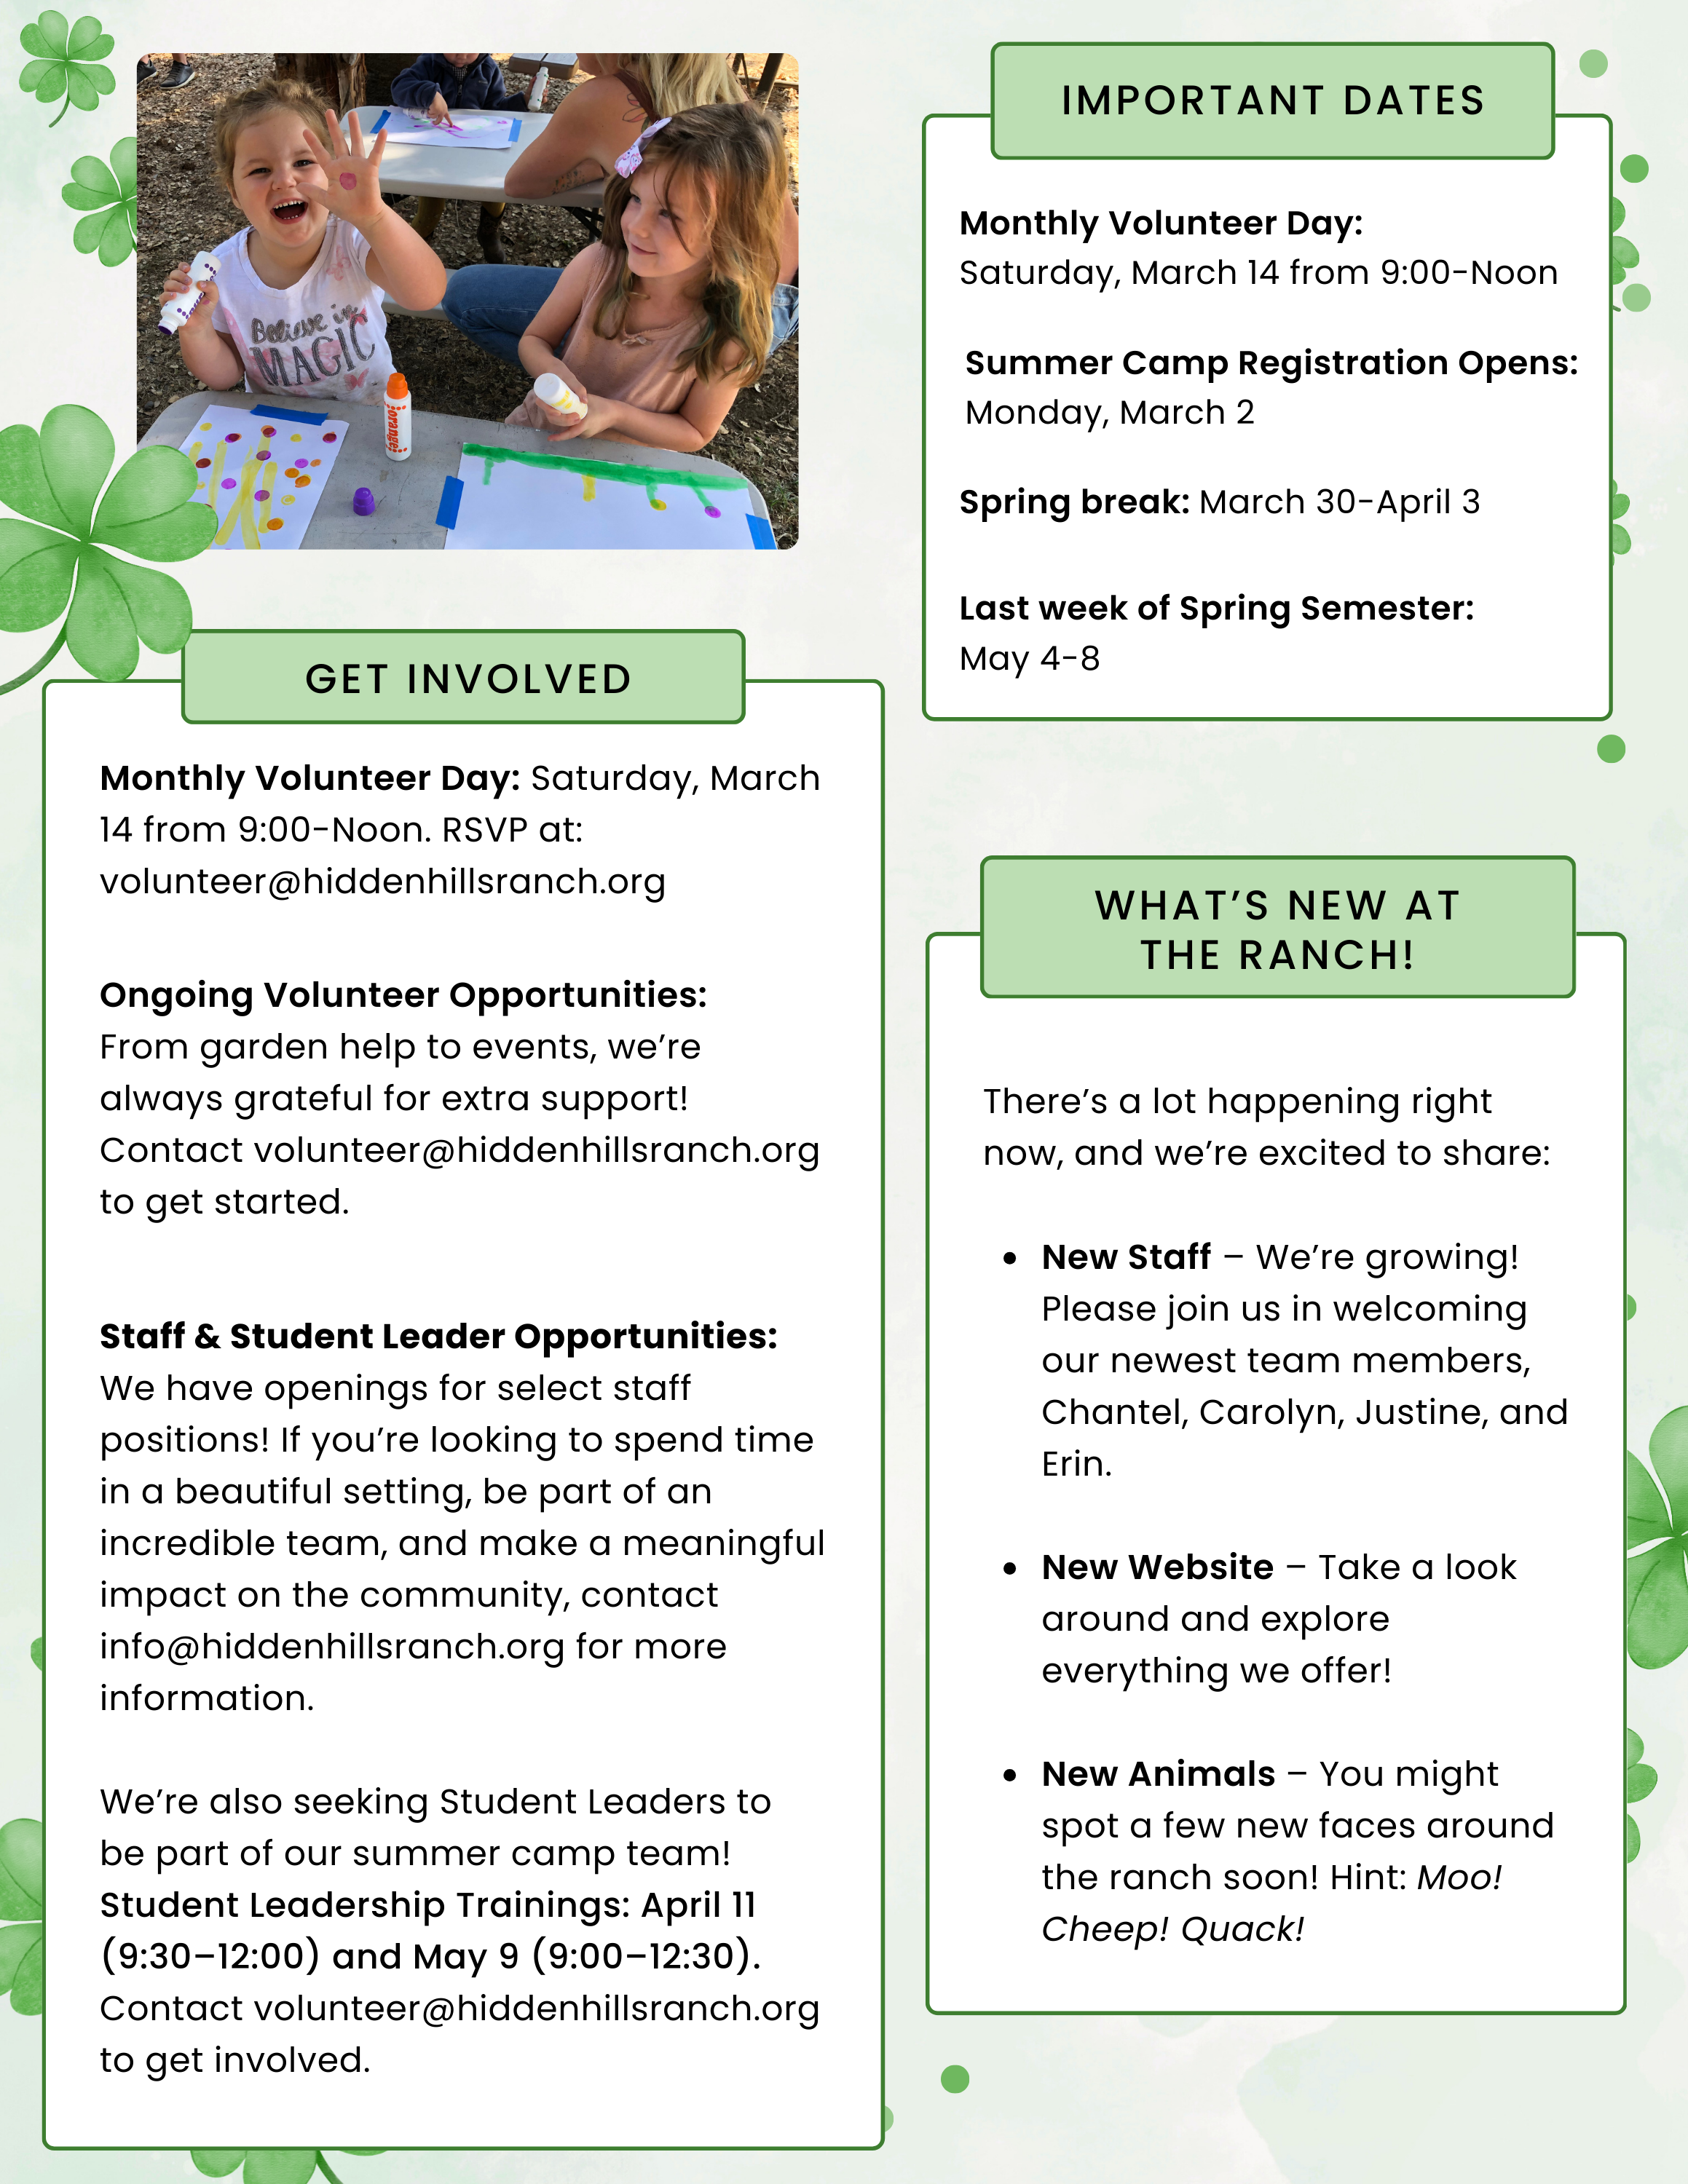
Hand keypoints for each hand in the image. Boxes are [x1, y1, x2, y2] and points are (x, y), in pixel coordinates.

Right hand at [161, 260, 217, 319]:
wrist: (200, 323)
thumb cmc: (205, 307)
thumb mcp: (213, 297)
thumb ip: (212, 288)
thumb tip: (200, 283)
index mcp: (187, 280)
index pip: (182, 268)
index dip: (183, 266)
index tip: (188, 269)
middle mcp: (178, 284)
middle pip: (174, 274)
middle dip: (180, 275)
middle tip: (189, 282)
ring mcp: (171, 293)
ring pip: (168, 284)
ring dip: (176, 285)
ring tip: (186, 291)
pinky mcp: (167, 304)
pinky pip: (163, 297)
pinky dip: (167, 295)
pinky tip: (174, 296)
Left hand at [299, 109, 389, 234]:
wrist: (364, 216)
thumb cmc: (347, 208)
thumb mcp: (327, 200)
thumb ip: (314, 192)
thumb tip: (298, 186)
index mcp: (333, 170)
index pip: (321, 154)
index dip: (313, 143)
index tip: (304, 131)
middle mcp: (345, 164)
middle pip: (338, 141)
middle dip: (333, 126)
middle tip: (328, 111)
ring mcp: (358, 165)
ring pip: (355, 142)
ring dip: (354, 128)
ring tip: (352, 113)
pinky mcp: (370, 169)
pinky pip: (376, 154)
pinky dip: (380, 143)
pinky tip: (383, 132)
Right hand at [428, 91, 448, 122]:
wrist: (432, 93)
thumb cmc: (435, 97)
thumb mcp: (439, 104)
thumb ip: (439, 109)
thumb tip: (435, 113)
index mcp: (445, 109)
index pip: (448, 116)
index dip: (449, 121)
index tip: (451, 125)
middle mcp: (443, 111)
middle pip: (439, 120)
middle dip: (436, 122)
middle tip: (433, 123)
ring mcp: (440, 112)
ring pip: (433, 117)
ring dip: (429, 113)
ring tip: (429, 108)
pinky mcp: (436, 111)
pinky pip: (430, 114)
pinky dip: (428, 111)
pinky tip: (429, 106)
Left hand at [546, 403, 617, 441]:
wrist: (615, 414)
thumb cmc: (602, 406)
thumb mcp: (588, 401)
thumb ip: (576, 400)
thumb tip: (562, 397)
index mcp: (584, 425)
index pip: (569, 433)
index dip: (559, 437)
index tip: (550, 439)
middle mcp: (584, 432)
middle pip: (568, 429)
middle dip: (561, 421)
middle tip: (555, 411)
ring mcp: (585, 434)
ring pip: (571, 428)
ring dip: (567, 421)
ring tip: (563, 410)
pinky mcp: (587, 433)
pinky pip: (576, 428)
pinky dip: (572, 422)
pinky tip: (573, 415)